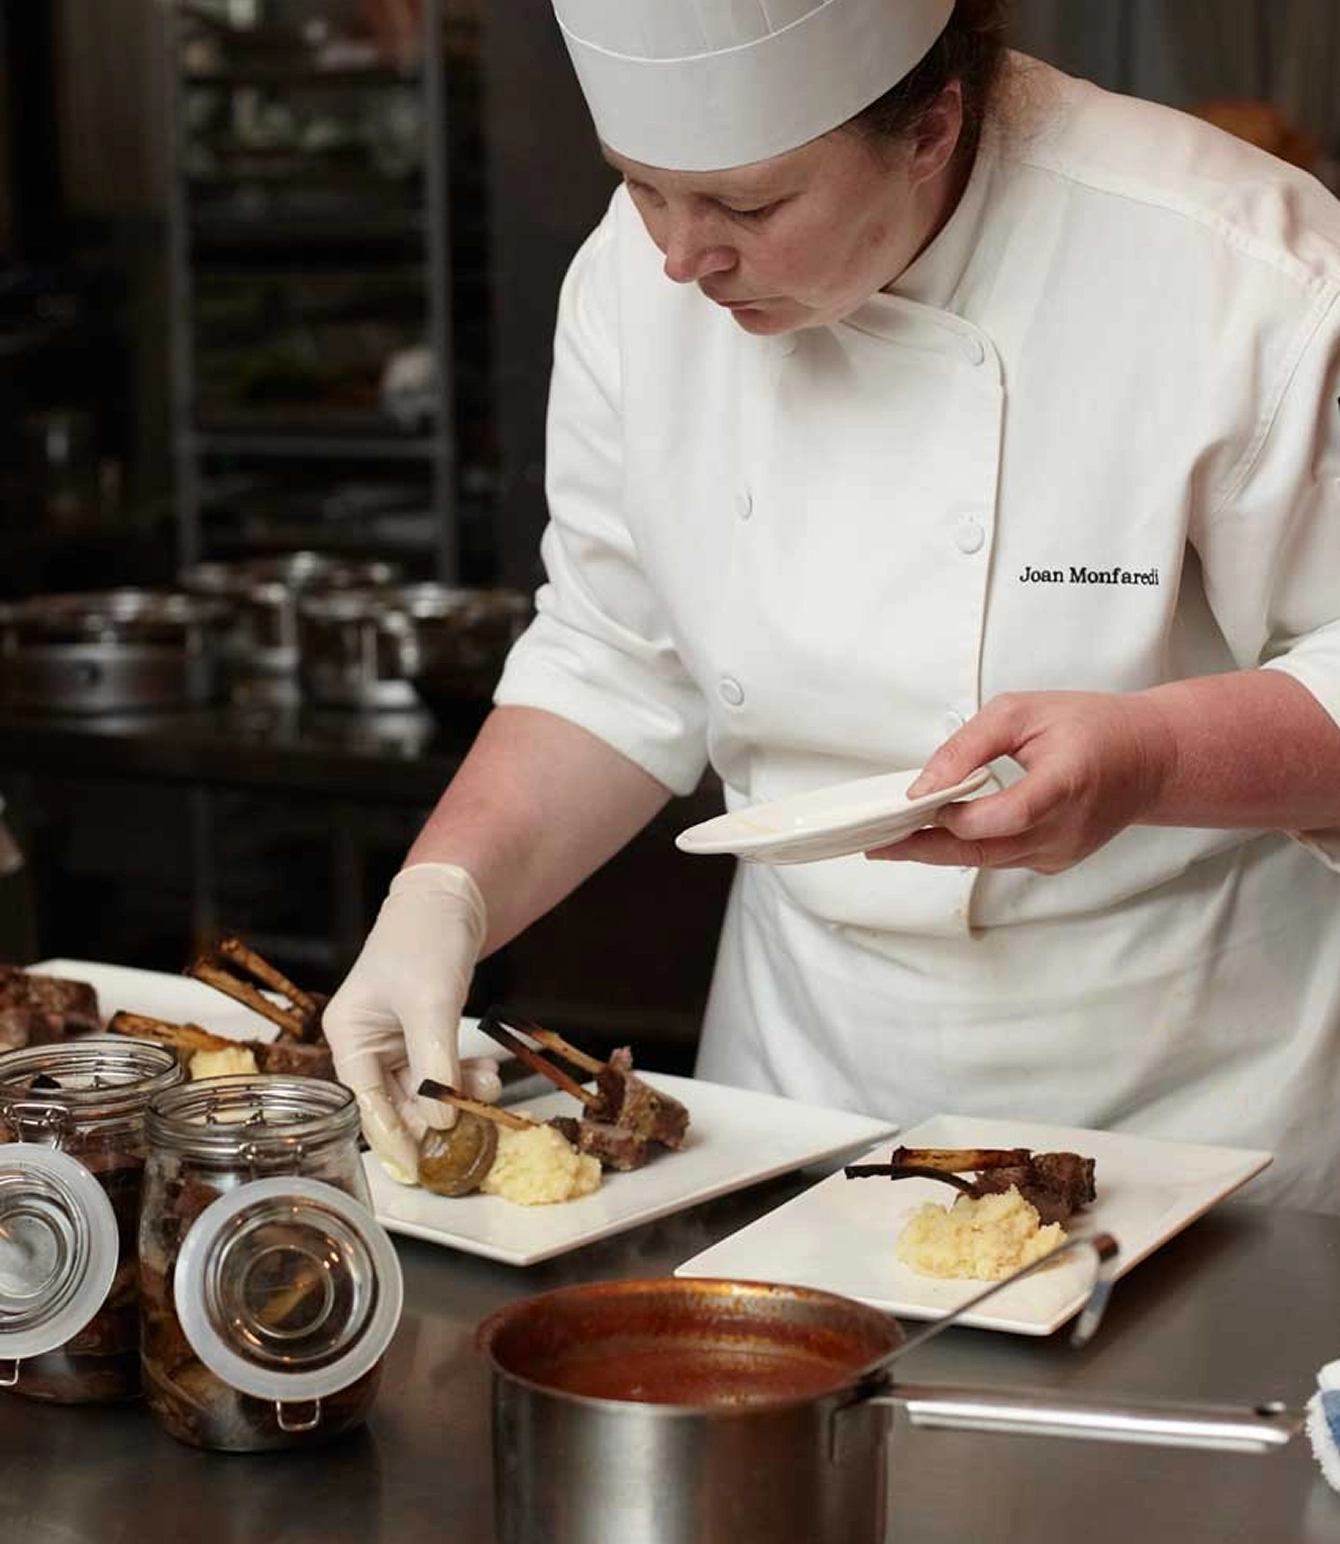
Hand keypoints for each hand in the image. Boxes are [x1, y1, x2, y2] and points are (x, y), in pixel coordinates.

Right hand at [323, 863, 490, 1182]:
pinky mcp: (422, 1035)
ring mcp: (395, 1041)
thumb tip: (439, 1120)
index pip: (365, 1100)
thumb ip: (434, 1063)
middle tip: (470, 1132)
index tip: (416, 1170)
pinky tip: (485, 1075)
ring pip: (423, 1090)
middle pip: (395, 1101)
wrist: (453, 898)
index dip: (391, 1137)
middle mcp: (366, 1042)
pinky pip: (441, 1071)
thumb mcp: (431, 1002)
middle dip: (434, 1115)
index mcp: (349, 1034)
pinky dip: (462, 1078)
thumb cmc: (426, 938)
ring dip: (455, 1096)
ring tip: (487, 1090)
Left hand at [869, 691, 1174, 873]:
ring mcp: (1059, 853)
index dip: (956, 814)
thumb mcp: (1022, 712)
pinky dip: (966, 845)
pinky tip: (935, 833)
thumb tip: (923, 785)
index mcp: (1065, 785)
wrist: (1149, 760)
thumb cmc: (1089, 726)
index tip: (913, 804)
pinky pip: (999, 857)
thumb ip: (969, 745)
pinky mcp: (1053, 862)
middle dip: (922, 848)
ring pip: (984, 859)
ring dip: (937, 850)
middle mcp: (1064, 830)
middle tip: (875, 841)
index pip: (1004, 815)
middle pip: (981, 850)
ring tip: (891, 838)